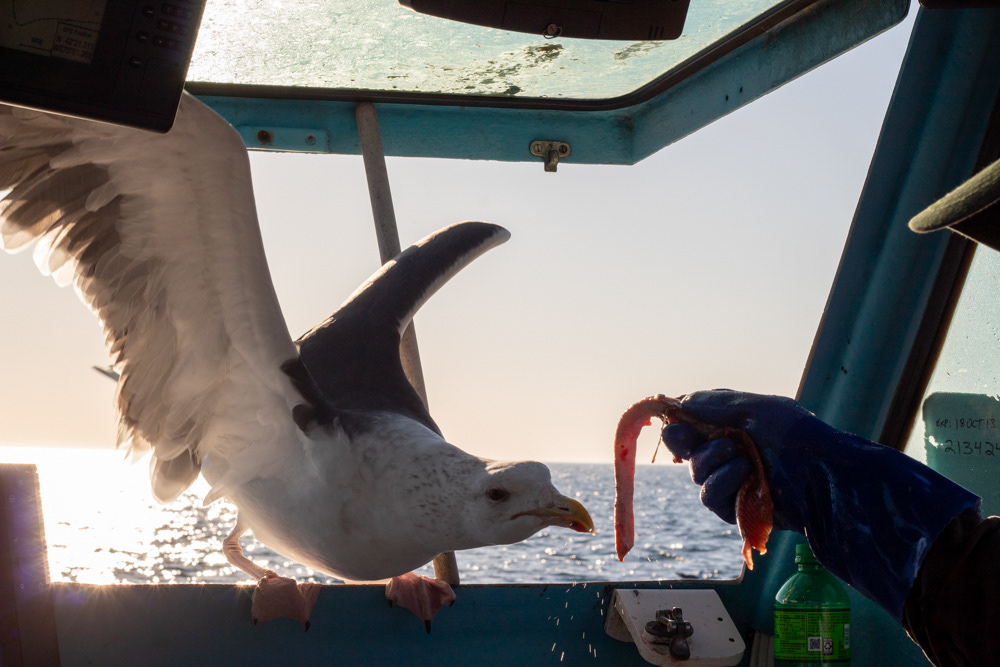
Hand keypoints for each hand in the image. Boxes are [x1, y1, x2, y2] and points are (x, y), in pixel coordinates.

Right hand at [661, 390, 834, 532]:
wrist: (823, 475)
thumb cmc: (794, 435)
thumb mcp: (753, 408)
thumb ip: (712, 405)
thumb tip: (678, 402)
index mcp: (731, 423)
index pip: (690, 420)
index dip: (678, 420)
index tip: (674, 418)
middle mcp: (728, 450)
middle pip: (683, 447)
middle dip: (683, 441)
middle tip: (689, 438)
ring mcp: (730, 479)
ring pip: (695, 471)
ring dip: (711, 461)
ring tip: (741, 458)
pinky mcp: (734, 507)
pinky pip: (709, 496)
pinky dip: (722, 483)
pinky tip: (744, 475)